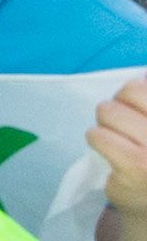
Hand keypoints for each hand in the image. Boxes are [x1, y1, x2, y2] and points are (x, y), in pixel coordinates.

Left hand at [87, 74, 146, 216]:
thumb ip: (144, 101)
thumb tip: (141, 72)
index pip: (142, 87)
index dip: (134, 91)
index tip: (134, 106)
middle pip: (130, 91)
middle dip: (118, 103)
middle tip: (121, 121)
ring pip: (109, 111)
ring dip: (106, 123)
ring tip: (116, 137)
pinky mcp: (135, 168)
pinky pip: (98, 135)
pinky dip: (97, 139)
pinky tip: (108, 150)